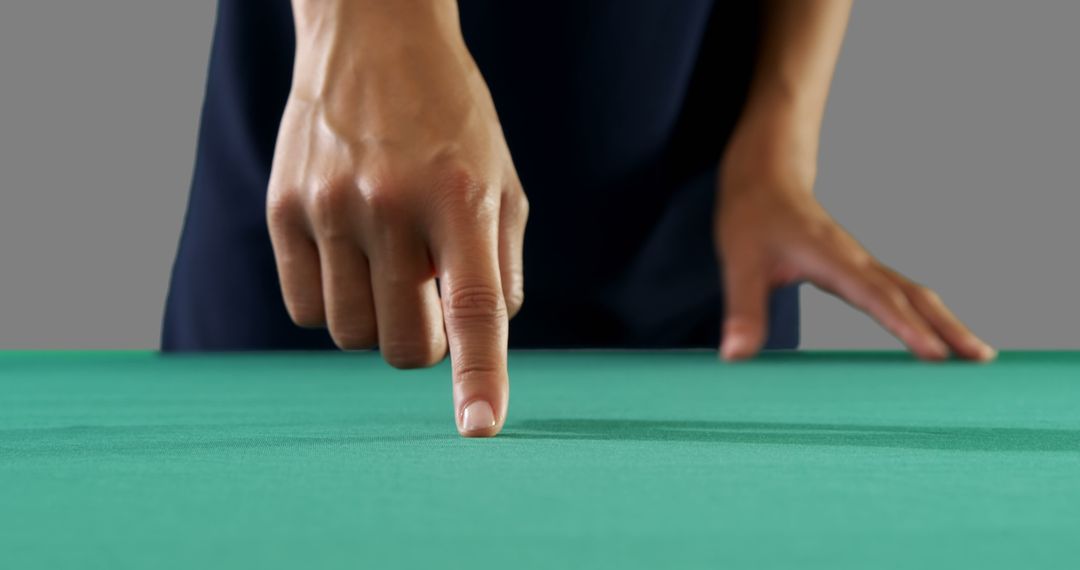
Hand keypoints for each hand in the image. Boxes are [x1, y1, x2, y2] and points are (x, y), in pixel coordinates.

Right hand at [267, 1, 526, 435]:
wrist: (372, 37)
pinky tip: (348, 254)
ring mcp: (328, 206)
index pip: (474, 307)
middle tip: (430, 295)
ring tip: (388, 262)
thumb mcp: (502, 181)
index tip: (479, 430)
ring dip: (376, 321)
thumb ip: (501, 265)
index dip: (480, 376)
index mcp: (460, 197)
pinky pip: (304, 308)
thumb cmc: (451, 120)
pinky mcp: (282, 208)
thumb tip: (479, 338)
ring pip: (350, 335)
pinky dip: (331, 302)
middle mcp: (390, 204)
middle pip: (405, 344)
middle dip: (426, 341)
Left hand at [715, 121, 994, 361]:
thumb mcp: (739, 262)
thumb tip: (734, 356)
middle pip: (913, 295)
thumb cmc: (751, 216)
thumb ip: (742, 308)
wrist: (765, 177)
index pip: (876, 297)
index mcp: (832, 259)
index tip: (935, 356)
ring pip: (914, 292)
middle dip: (948, 327)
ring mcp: (862, 263)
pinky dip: (926, 314)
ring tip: (976, 355)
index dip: (905, 327)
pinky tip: (936, 335)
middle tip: (981, 359)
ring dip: (945, 321)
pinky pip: (901, 293)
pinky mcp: (859, 268)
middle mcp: (856, 260)